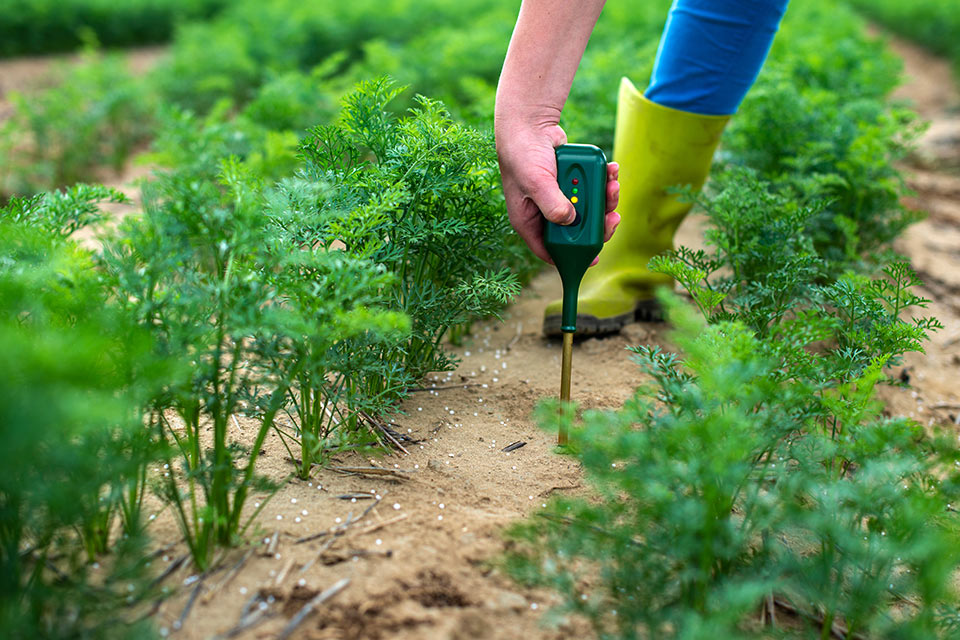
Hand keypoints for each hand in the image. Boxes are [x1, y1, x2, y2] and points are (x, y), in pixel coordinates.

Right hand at [495, 112, 619, 263]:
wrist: (529, 122)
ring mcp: (559, 198)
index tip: (594, 257)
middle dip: (597, 224)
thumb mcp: (535, 182)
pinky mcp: (571, 183)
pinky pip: (591, 189)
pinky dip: (603, 181)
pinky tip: (611, 170)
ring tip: (613, 183)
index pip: (549, 249)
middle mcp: (545, 213)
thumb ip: (553, 204)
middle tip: (613, 215)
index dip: (571, 257)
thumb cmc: (523, 153)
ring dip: (605, 199)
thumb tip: (571, 221)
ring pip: (588, 210)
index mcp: (529, 221)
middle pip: (575, 232)